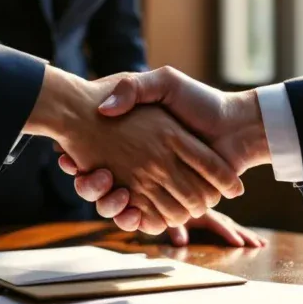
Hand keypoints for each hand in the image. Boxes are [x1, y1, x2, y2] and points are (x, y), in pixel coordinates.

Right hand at [24, 67, 243, 233]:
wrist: (235, 125)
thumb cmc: (201, 102)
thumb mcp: (165, 82)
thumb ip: (135, 88)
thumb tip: (105, 109)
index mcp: (135, 140)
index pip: (92, 156)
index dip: (75, 161)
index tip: (66, 158)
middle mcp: (141, 165)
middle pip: (100, 186)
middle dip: (89, 185)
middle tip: (89, 175)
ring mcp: (154, 185)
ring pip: (118, 206)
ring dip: (110, 205)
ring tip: (114, 192)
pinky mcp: (170, 202)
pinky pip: (146, 219)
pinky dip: (136, 221)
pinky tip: (132, 211)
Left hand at [165, 210, 266, 246]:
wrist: (166, 193)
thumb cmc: (165, 210)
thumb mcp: (167, 220)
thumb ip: (174, 230)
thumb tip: (181, 243)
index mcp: (201, 213)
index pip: (217, 224)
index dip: (228, 234)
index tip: (239, 243)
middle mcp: (210, 213)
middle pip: (231, 224)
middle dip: (245, 235)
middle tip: (259, 245)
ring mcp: (213, 215)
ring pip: (233, 224)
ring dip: (248, 234)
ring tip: (263, 244)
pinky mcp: (213, 218)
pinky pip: (230, 225)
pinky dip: (242, 231)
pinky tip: (253, 238)